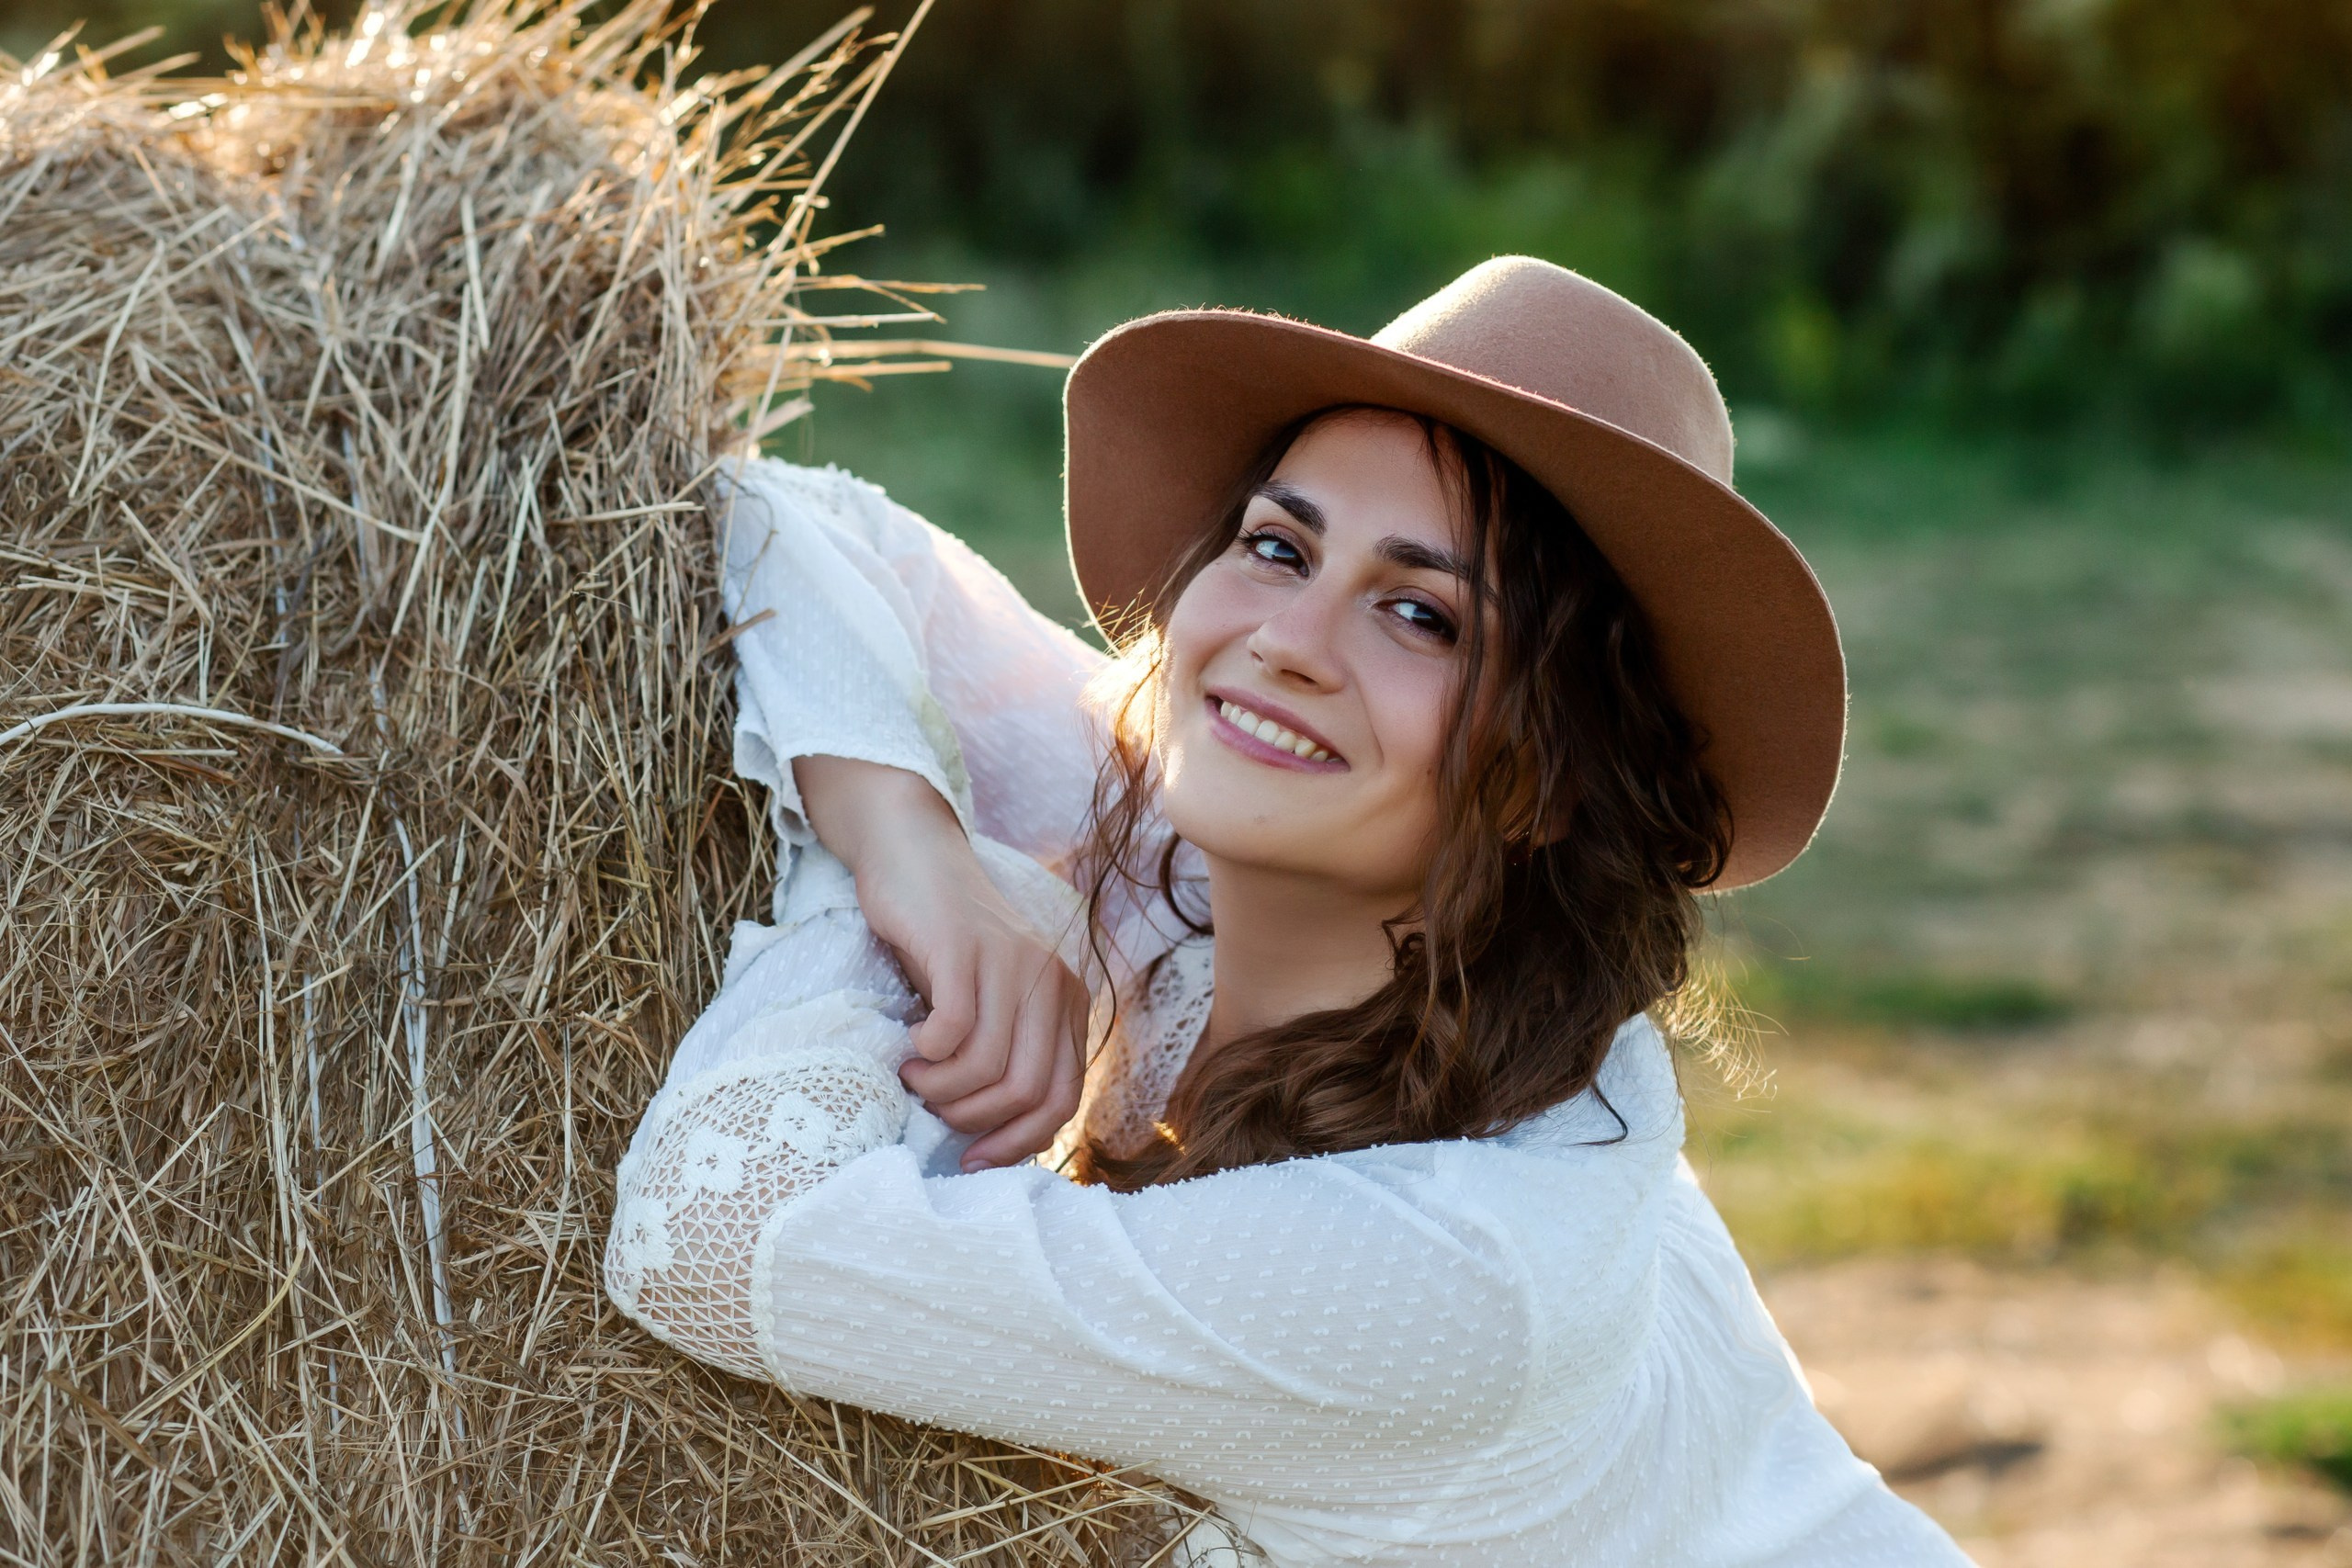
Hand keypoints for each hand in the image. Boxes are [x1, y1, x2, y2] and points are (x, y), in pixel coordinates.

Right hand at [793, 756, 1088, 1170]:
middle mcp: (1051, 982)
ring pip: (990, 1066)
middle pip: (1029, 1091)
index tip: (972, 1159)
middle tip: (934, 1109)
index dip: (1018, 1143)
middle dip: (975, 1120)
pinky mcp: (965, 947)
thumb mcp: (988, 1006)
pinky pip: (955, 1028)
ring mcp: (1012, 961)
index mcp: (1065, 1004)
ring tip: (914, 1075)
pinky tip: (911, 1042)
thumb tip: (993, 1144)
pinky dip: (928, 1053)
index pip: (1063, 1100)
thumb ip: (1004, 1057)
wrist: (914, 859)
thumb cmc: (944, 947)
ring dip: (942, 1089)